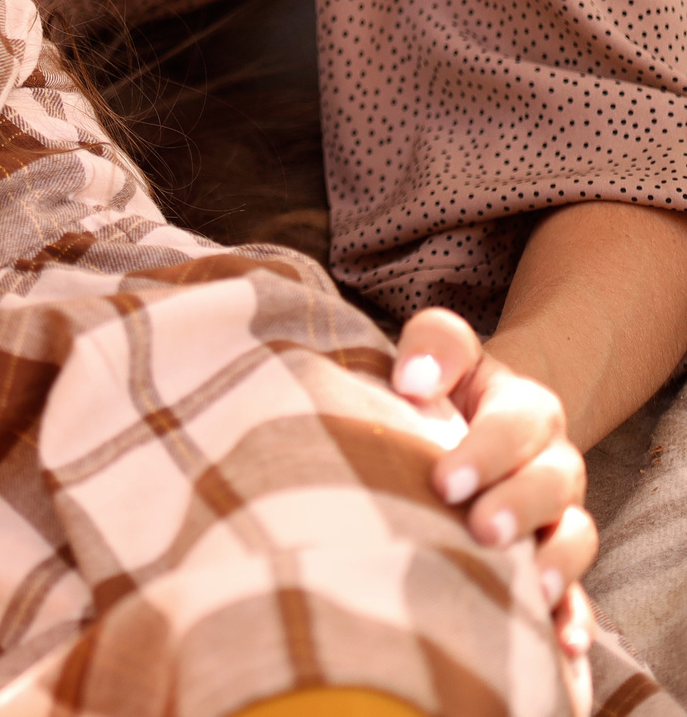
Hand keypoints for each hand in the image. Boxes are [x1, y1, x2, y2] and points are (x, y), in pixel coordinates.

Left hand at [391, 308, 594, 656]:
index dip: (486, 452)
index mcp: (524, 410)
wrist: (466, 419)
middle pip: (553, 483)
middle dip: (519, 507)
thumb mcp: (442, 353)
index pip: (516, 425)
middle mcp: (551, 463)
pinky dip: (572, 617)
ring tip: (528, 586)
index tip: (444, 480)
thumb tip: (413, 379)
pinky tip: (562, 642)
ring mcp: (557, 515)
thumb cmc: (440, 388)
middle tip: (481, 529)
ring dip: (555, 563)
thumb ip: (434, 346)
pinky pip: (576, 592)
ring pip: (574, 536)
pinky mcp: (551, 560)